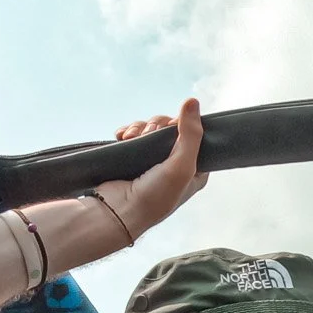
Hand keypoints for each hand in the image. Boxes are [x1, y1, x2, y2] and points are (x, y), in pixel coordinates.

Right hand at [102, 98, 209, 239]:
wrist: (117, 211)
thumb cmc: (154, 196)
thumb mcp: (182, 165)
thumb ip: (191, 134)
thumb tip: (192, 101)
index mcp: (195, 170)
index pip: (196, 136)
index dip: (183, 126)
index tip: (172, 127)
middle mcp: (176, 166)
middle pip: (170, 128)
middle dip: (155, 126)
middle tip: (146, 133)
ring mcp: (153, 162)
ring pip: (150, 129)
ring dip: (139, 128)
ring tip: (129, 138)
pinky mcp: (133, 159)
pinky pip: (133, 134)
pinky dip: (127, 132)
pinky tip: (121, 137)